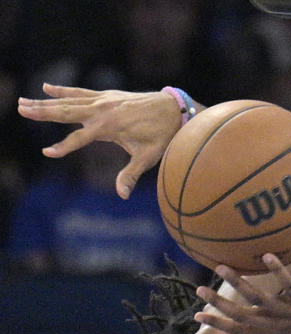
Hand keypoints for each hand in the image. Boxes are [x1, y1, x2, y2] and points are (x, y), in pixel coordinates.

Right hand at [17, 83, 181, 198]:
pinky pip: (81, 92)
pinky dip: (64, 89)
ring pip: (69, 100)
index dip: (63, 147)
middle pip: (66, 112)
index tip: (47, 153)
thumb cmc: (163, 135)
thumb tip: (122, 195)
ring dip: (46, 101)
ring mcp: (104, 101)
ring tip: (24, 102)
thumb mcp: (149, 157)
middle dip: (43, 112)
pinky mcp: (107, 96)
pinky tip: (47, 87)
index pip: (79, 138)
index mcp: (110, 127)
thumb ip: (131, 174)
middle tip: (20, 110)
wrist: (175, 109)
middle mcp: (102, 111)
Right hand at [195, 254, 290, 333]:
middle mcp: (277, 324)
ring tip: (222, 266)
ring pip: (259, 298)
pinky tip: (265, 256)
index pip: (239, 330)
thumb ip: (273, 318)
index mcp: (272, 333)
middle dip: (219, 302)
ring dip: (238, 282)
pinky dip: (276, 269)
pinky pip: (288, 283)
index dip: (218, 322)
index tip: (197, 315)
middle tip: (199, 289)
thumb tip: (259, 306)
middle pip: (241, 314)